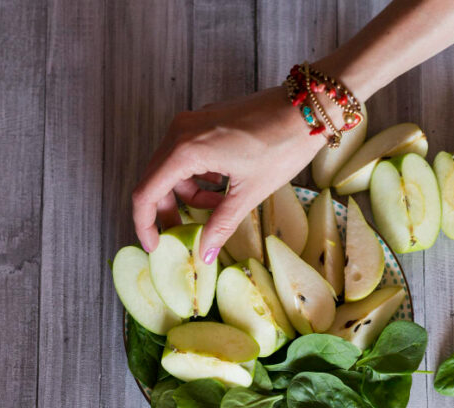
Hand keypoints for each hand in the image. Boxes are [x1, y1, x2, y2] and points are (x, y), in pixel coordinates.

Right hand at [132, 86, 324, 262]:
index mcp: (185, 150)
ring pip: (173, 168)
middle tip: (183, 234)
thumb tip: (204, 254)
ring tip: (218, 207)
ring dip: (190, 193)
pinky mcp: (206, 119)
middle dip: (168, 210)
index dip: (145, 224)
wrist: (308, 107)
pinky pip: (188, 154)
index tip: (155, 245)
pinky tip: (224, 185)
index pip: (146, 193)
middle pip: (156, 180)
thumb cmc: (282, 146)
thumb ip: (220, 225)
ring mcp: (193, 122)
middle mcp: (181, 131)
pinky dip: (199, 176)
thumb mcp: (249, 193)